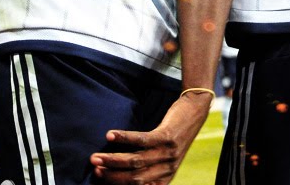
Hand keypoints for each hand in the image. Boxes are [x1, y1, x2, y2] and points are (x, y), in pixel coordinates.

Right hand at [90, 91, 213, 184]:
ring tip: (96, 157)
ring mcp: (168, 153)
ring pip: (136, 161)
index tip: (100, 177)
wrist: (194, 112)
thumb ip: (149, 167)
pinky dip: (123, 138)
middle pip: (135, 178)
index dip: (117, 183)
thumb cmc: (173, 135)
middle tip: (94, 168)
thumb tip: (121, 172)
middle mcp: (167, 168)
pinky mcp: (166, 136)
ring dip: (113, 160)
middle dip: (111, 175)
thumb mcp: (165, 157)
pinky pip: (141, 140)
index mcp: (165, 177)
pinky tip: (110, 135)